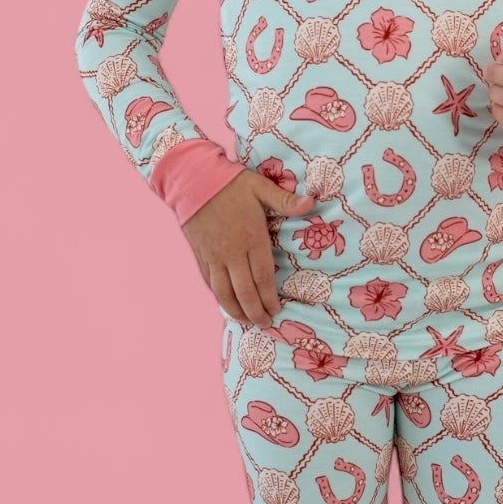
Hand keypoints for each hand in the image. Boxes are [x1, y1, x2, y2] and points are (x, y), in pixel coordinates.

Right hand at [181, 169, 314, 328]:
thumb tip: (311, 202)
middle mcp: (232, 252)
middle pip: (244, 290)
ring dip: (236, 310)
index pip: (263, 276)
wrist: (191, 179)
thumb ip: (284, 200)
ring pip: (224, 292)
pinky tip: (226, 304)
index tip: (276, 309)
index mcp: (251, 237)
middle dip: (255, 311)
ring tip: (246, 321)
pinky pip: (209, 282)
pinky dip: (218, 297)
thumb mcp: (260, 186)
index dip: (270, 297)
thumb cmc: (230, 183)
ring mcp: (214, 256)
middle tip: (265, 323)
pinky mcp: (200, 255)